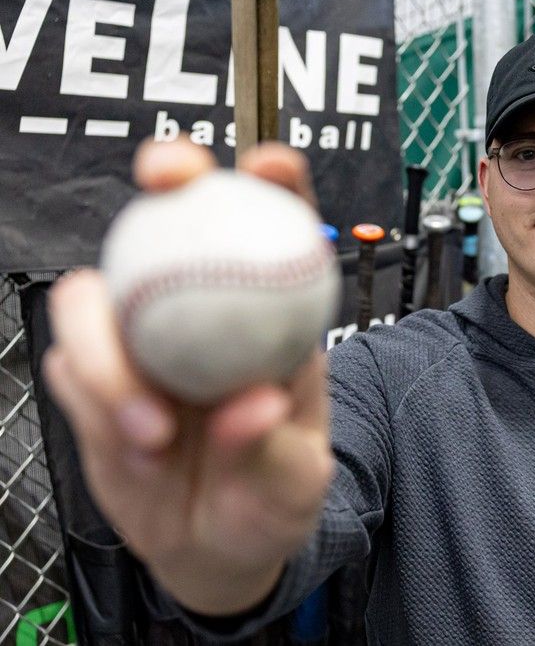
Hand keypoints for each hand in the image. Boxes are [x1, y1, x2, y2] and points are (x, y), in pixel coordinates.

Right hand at [43, 138, 333, 614]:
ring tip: (153, 433)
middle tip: (166, 178)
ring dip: (109, 356)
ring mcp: (136, 340)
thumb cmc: (270, 496)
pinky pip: (68, 367)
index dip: (274, 183)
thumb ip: (270, 446)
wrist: (214, 544)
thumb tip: (250, 405)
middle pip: (173, 222)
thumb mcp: (293, 481)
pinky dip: (94, 404)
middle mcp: (198, 311)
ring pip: (91, 295)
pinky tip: (135, 449)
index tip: (270, 164)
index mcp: (268, 318)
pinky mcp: (91, 377)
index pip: (278, 230)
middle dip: (168, 174)